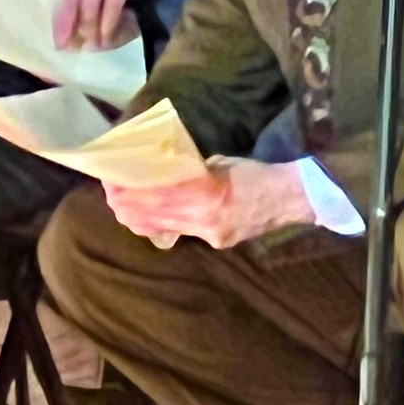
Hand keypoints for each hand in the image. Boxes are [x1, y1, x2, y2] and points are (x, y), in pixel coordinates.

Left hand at [52, 0, 160, 49]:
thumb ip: (75, 7)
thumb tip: (67, 39)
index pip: (57, 1)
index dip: (59, 25)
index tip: (60, 45)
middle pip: (70, 5)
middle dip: (72, 30)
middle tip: (77, 49)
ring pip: (89, 7)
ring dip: (91, 29)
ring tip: (94, 46)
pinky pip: (111, 6)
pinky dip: (108, 25)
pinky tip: (107, 38)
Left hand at [104, 159, 315, 250]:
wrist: (292, 197)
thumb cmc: (256, 172)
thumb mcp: (218, 163)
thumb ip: (188, 170)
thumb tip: (160, 170)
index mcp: (205, 193)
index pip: (153, 196)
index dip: (127, 191)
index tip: (111, 180)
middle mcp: (203, 219)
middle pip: (150, 217)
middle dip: (125, 205)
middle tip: (112, 191)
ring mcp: (209, 234)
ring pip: (160, 229)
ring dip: (139, 217)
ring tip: (124, 203)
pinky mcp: (216, 241)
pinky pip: (179, 233)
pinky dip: (161, 224)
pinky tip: (151, 215)